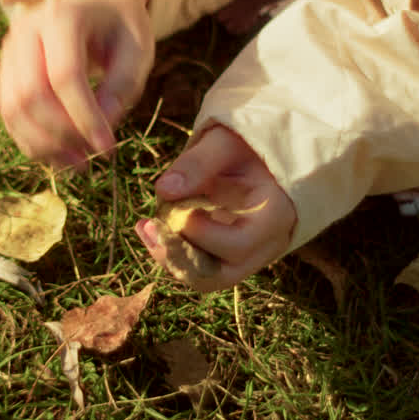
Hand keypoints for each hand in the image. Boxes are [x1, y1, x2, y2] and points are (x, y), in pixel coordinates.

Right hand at [0, 0, 153, 168]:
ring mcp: (10, 49)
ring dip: (43, 145)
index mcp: (62, 16)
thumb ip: (122, 86)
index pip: (64, 76)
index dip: (85, 117)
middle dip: (61, 135)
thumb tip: (99, 130)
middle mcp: (26, 29)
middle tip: (92, 158)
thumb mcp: (139, 50)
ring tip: (79, 165)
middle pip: (30, 95)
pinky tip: (62, 156)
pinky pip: (10, 113)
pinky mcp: (6, 69)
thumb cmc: (122, 26)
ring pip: (12, 109)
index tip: (108, 149)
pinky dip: (33, 141)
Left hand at [135, 124, 296, 290]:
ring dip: (171, 257)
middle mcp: (266, 245)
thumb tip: (163, 190)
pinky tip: (151, 227)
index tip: (172, 206)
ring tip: (145, 227)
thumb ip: (197, 164)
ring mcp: (249, 254)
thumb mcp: (224, 142)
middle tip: (147, 226)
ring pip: (208, 277)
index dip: (200, 232)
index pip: (237, 245)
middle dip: (179, 255)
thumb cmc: (247, 143)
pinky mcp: (230, 254)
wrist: (263, 152)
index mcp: (274, 217)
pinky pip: (201, 267)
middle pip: (222, 274)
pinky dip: (174, 252)